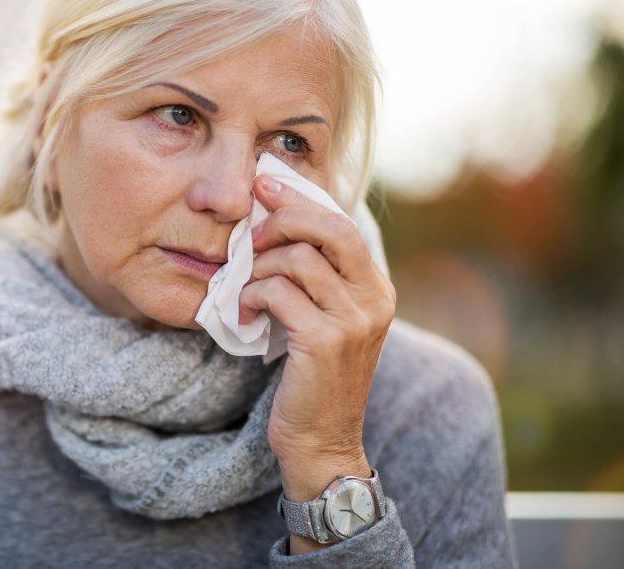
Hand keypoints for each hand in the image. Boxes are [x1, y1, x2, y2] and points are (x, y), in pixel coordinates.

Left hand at [240, 175, 394, 502]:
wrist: (323, 440)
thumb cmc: (314, 376)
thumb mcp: (327, 319)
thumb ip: (316, 276)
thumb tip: (275, 223)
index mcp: (378, 287)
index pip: (341, 222)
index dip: (301, 199)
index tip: (266, 183)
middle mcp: (374, 298)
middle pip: (328, 228)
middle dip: (282, 220)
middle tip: (252, 236)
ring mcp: (353, 320)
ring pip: (295, 259)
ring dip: (258, 270)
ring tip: (247, 292)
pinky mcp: (324, 340)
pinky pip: (277, 293)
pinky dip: (252, 297)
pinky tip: (246, 315)